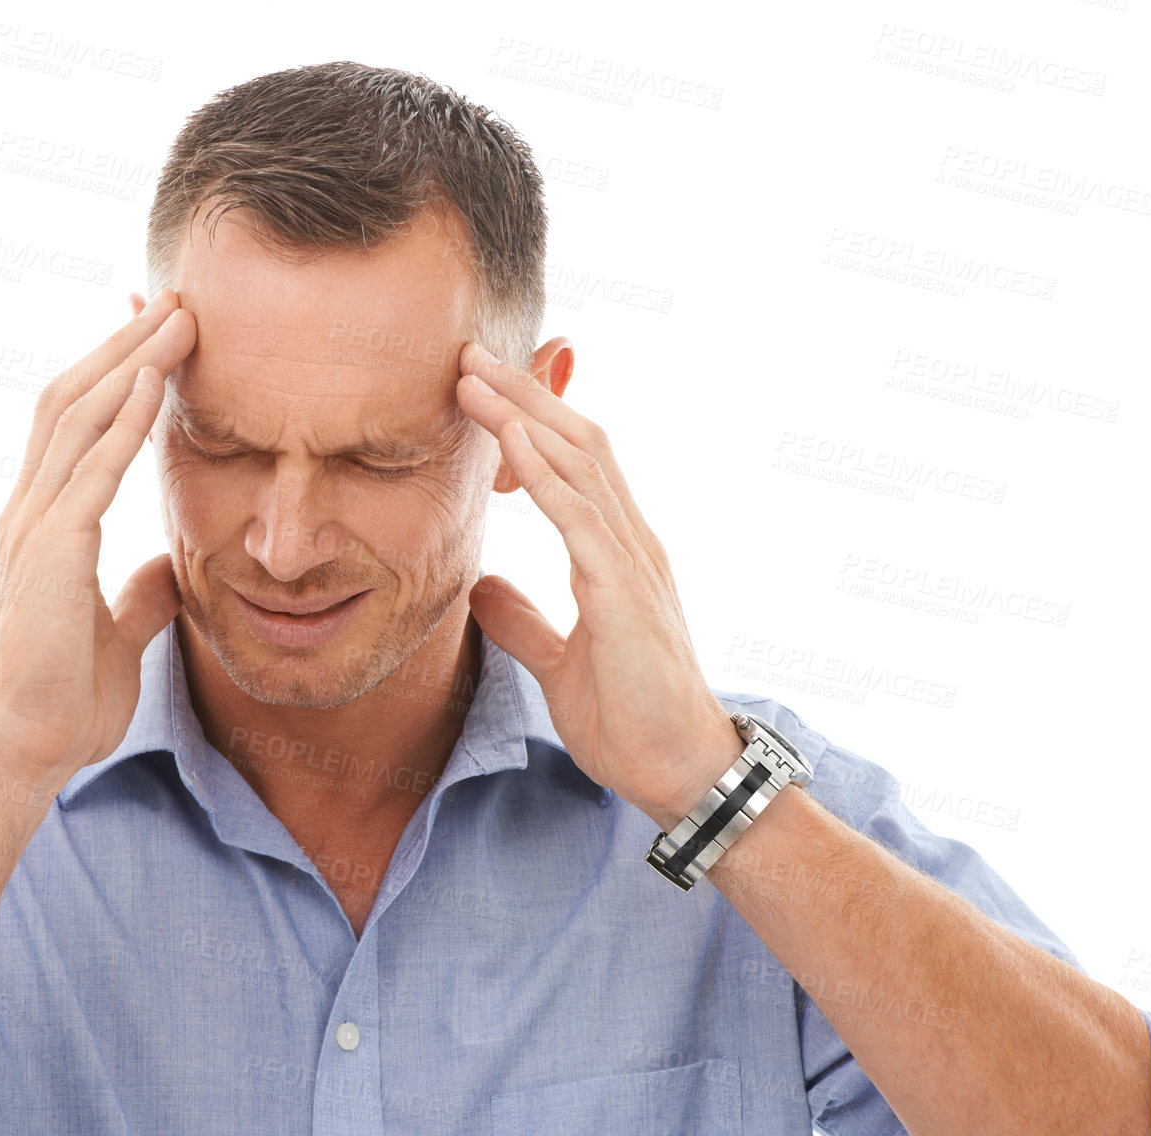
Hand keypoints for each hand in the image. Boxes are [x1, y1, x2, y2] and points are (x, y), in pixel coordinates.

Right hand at [0, 289, 196, 786]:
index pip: (74, 424)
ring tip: (177, 317)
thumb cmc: (62, 702)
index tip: (153, 331)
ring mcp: (33, 526)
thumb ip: (137, 596)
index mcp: (43, 525)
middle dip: (123, 344)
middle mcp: (29, 511)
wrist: (22, 750)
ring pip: (78, 416)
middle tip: (173, 299)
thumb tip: (166, 571)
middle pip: (72, 399)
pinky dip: (123, 419)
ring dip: (130, 361)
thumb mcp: (116, 636)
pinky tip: (156, 381)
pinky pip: (92, 468)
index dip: (111, 372)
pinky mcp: (49, 551)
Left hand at [454, 343, 743, 831]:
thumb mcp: (560, 664)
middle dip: (524, 395)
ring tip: (474, 377)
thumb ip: (525, 622)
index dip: (530, 421)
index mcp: (616, 556)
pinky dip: (544, 474)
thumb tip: (480, 589)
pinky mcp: (624, 595)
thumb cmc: (632, 723)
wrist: (681, 775)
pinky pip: (580, 519)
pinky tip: (510, 441)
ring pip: (579, 465)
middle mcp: (630, 544)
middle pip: (577, 444)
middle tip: (469, 355)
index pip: (575, 466)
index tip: (480, 390)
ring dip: (524, 416)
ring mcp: (632, 564)